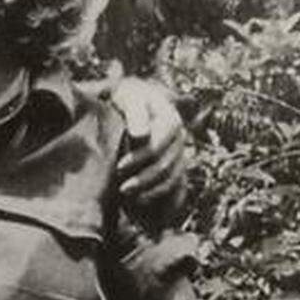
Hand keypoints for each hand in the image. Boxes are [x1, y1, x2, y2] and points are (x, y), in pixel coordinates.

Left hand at [113, 77, 187, 213]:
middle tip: (122, 188)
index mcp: (170, 120)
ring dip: (150, 189)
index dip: (140, 157)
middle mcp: (179, 137)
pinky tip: (141, 201)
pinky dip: (158, 193)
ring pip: (171, 176)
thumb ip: (136, 113)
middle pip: (165, 163)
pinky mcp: (176, 163)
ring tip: (128, 196)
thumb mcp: (130, 98)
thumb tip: (141, 134)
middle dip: (144, 178)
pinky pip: (174, 183)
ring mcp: (179, 151)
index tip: (119, 166)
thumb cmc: (129, 98)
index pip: (158, 144)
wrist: (135, 100)